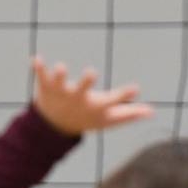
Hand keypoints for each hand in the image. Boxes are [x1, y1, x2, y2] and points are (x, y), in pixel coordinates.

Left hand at [31, 57, 153, 136]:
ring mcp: (62, 93)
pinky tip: (36, 58)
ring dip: (60, 75)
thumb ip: (130, 114)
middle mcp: (78, 99)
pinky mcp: (47, 87)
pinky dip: (38, 68)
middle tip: (92, 72)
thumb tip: (152, 112)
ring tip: (61, 67)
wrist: (53, 128)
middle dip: (86, 82)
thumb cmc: (87, 119)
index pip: (112, 101)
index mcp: (95, 107)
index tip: (136, 88)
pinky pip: (41, 77)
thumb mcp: (109, 119)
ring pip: (59, 83)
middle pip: (82, 90)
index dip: (124, 96)